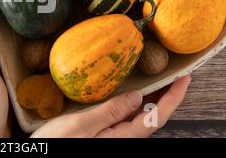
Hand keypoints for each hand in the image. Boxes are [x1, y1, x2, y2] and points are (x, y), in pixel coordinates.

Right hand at [32, 75, 190, 137]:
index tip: (184, 79)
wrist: (42, 156)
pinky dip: (135, 104)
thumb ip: (110, 112)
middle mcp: (122, 139)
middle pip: (152, 117)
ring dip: (152, 100)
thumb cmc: (58, 143)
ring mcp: (114, 138)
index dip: (173, 98)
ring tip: (157, 81)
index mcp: (122, 138)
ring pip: (141, 118)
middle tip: (173, 75)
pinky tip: (129, 95)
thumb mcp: (82, 125)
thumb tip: (137, 97)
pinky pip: (128, 119)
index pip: (156, 116)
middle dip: (167, 97)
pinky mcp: (105, 136)